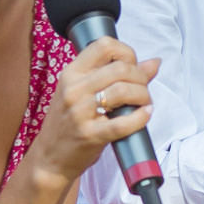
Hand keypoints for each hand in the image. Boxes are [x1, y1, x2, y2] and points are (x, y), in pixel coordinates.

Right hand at [32, 36, 160, 182]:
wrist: (49, 158)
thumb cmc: (70, 123)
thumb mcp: (86, 93)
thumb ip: (118, 75)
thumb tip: (154, 62)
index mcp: (72, 73)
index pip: (103, 45)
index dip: (127, 52)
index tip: (133, 66)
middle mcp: (73, 89)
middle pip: (120, 68)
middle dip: (141, 77)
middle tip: (143, 89)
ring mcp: (79, 112)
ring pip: (123, 91)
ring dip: (143, 96)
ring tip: (144, 103)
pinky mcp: (89, 135)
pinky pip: (122, 123)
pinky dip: (140, 117)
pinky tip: (145, 115)